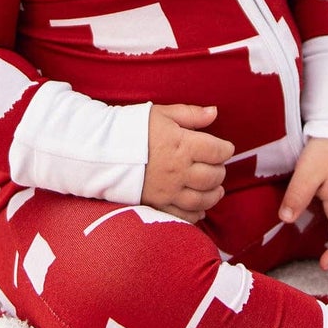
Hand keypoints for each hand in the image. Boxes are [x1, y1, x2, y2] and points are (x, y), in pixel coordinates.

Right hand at [141, 104, 233, 222]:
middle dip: (220, 171)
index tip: (226, 148)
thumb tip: (214, 112)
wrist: (102, 150)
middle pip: (212, 176)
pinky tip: (200, 207)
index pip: (216, 151)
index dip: (226, 149)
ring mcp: (168, 190)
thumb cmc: (133, 128)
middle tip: (218, 166)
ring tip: (216, 188)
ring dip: (214, 194)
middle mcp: (178, 170)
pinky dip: (196, 214)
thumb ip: (191, 114)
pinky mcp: (157, 204)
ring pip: (202, 199)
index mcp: (181, 145)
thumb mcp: (163, 113)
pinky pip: (183, 215)